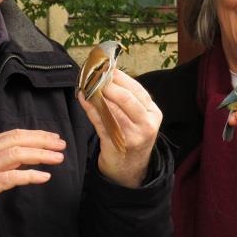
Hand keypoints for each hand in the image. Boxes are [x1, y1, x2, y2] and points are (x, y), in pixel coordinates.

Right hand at [0, 129, 65, 223]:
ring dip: (41, 155)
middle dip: (42, 141)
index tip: (54, 137)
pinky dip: (30, 175)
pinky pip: (13, 177)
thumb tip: (29, 151)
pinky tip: (44, 177)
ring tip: (58, 158)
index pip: (15, 134)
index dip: (37, 134)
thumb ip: (4, 156)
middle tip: (61, 145)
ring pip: (17, 154)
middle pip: (18, 140)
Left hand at [78, 69, 161, 187]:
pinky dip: (90, 108)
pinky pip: (100, 122)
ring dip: (96, 95)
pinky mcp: (117, 144)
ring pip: (112, 109)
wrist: (129, 169)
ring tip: (85, 84)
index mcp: (154, 113)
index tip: (106, 67)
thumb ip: (128, 98)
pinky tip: (83, 99)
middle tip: (94, 74)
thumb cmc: (132, 136)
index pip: (137, 89)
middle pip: (126, 98)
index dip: (120, 77)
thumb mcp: (138, 117)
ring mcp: (133, 136)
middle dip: (107, 84)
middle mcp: (147, 124)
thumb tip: (107, 74)